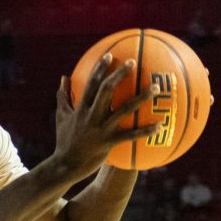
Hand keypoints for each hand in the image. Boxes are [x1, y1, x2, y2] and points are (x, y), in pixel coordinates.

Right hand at [53, 55, 160, 180]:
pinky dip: (145, 131)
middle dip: (119, 75)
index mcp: (80, 109)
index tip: (110, 55)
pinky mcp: (108, 143)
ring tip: (156, 88)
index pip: (90, 84)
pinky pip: (130, 135)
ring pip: (123, 110)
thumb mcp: (61, 117)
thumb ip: (63, 96)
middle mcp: (91, 116)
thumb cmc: (64, 140)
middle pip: (106, 91)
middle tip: (133, 62)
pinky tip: (160, 125)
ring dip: (141, 98)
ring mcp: (101, 129)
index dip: (99, 69)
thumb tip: (63, 77)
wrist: (65, 165)